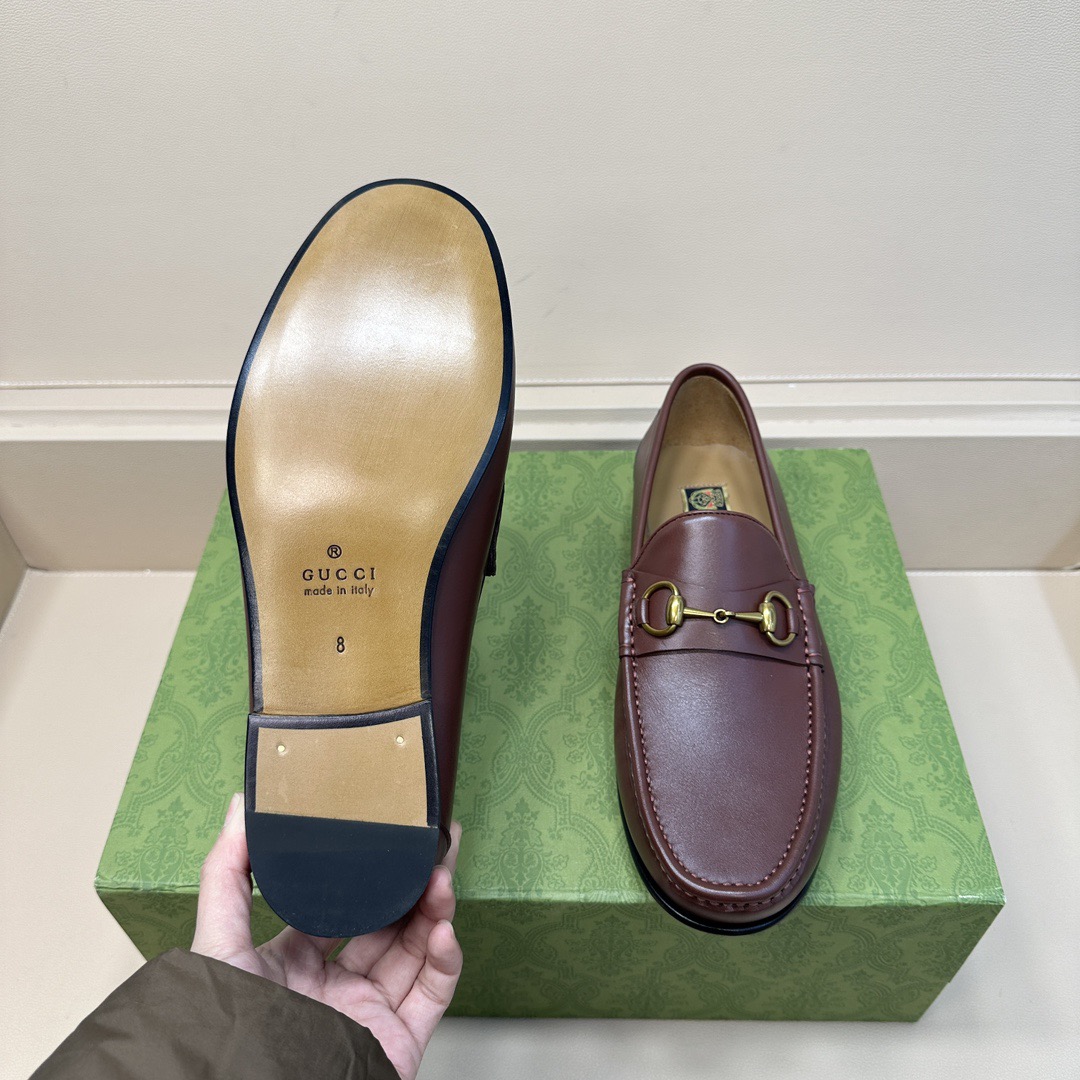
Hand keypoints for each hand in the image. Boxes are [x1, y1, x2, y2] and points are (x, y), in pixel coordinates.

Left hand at [192, 793, 462, 1079]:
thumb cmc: (226, 1034)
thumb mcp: (218, 944)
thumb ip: (227, 875)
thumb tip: (239, 806)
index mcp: (294, 966)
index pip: (341, 909)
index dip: (369, 873)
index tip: (389, 837)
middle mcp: (335, 989)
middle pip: (389, 924)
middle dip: (416, 882)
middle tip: (437, 843)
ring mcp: (369, 1015)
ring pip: (416, 952)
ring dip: (434, 910)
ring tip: (441, 875)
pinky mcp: (398, 1042)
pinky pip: (433, 995)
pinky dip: (445, 960)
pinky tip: (442, 928)